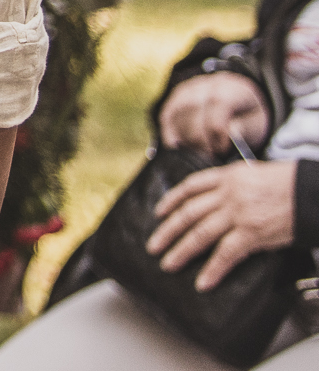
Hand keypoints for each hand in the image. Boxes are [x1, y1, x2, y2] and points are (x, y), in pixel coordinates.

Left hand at [148, 158, 296, 288]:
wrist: (311, 191)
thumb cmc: (290, 183)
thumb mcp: (254, 174)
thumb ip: (234, 185)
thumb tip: (220, 198)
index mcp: (226, 176)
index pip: (190, 187)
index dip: (171, 200)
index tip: (160, 212)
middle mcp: (226, 194)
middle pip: (188, 213)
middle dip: (167, 231)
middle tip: (154, 245)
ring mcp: (237, 214)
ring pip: (199, 234)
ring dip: (181, 251)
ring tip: (168, 264)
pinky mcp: (252, 233)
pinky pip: (226, 254)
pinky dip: (213, 270)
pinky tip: (203, 282)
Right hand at [160, 71, 270, 154]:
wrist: (234, 100)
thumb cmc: (246, 116)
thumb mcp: (255, 123)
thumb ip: (244, 128)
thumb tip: (230, 133)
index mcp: (229, 89)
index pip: (217, 105)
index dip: (218, 131)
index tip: (223, 148)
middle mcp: (203, 85)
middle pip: (193, 114)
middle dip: (200, 140)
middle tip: (210, 154)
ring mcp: (184, 92)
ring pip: (176, 117)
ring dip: (186, 140)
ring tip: (200, 152)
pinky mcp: (172, 101)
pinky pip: (166, 119)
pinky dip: (171, 136)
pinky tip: (182, 147)